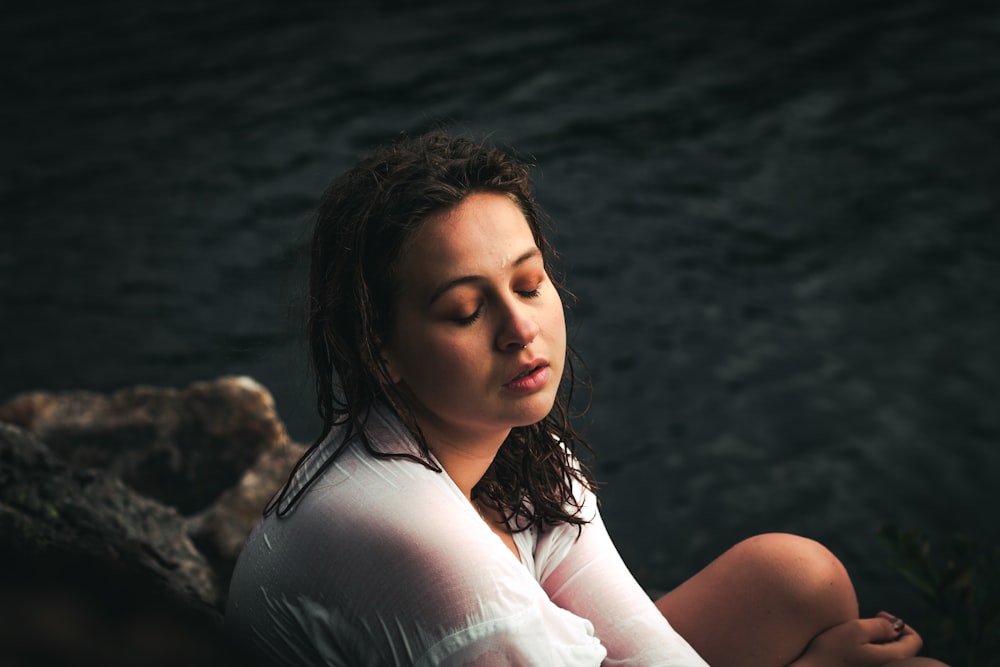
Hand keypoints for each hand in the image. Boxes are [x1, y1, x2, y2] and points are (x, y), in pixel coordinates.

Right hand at [791, 612, 922, 666]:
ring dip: (876, 642)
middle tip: (864, 624)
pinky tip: (849, 650)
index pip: (914, 639)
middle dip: (887, 632)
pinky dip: (868, 652)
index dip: (899, 623)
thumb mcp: (855, 630)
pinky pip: (875, 661)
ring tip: (855, 637)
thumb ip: (880, 626)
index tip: (878, 615)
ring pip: (887, 654)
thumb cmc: (831, 652)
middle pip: (902, 647)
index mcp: (894, 658)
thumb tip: (894, 628)